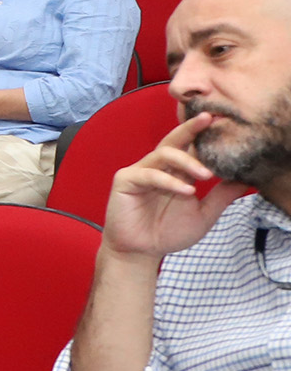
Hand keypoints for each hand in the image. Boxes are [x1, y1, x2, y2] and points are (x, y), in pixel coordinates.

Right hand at [104, 114, 245, 259]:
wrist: (142, 251)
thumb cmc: (168, 232)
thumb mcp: (204, 214)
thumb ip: (221, 196)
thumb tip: (245, 180)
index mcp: (175, 171)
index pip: (190, 147)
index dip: (203, 134)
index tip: (222, 122)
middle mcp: (157, 166)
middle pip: (174, 140)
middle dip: (190, 128)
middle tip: (209, 119)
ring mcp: (140, 171)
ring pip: (163, 153)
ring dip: (187, 161)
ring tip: (206, 174)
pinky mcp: (125, 180)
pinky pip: (149, 174)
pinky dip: (169, 181)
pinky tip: (186, 191)